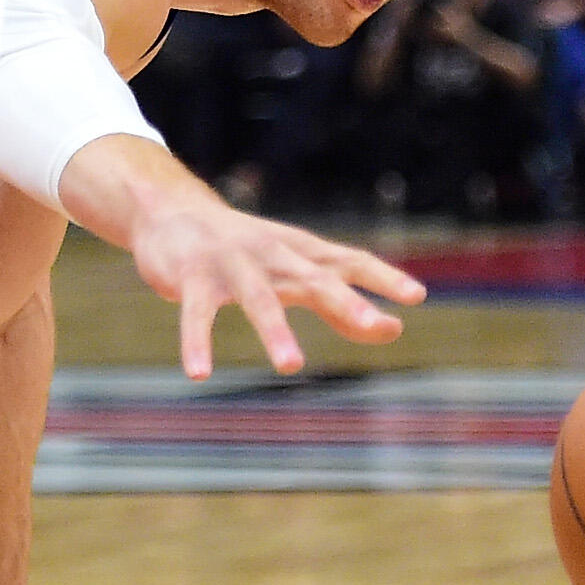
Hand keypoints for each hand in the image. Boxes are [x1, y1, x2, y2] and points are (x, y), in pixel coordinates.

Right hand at [124, 199, 425, 376]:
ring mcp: (230, 264)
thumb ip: (340, 302)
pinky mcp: (191, 277)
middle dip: (344, 301)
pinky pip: (196, 314)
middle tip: (375, 324)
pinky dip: (197, 342)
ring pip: (258, 297)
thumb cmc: (244, 249)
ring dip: (275, 330)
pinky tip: (199, 374)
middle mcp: (271, 254)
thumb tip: (393, 329)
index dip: (382, 276)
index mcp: (299, 252)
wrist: (169, 210)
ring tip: (292, 367)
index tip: (416, 296)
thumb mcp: (294, 271)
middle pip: (312, 276)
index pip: (348, 260)